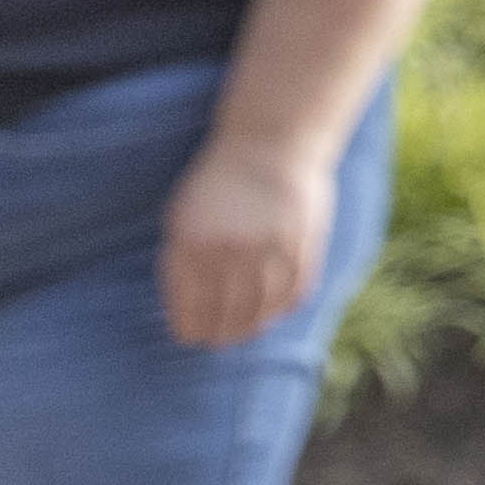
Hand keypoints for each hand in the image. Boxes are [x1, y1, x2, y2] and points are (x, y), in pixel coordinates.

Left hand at [160, 131, 337, 348]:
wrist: (271, 143)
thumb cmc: (217, 181)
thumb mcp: (182, 216)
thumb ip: (181, 261)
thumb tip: (185, 307)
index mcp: (192, 246)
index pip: (190, 309)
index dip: (189, 328)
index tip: (189, 335)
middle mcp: (231, 252)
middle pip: (226, 316)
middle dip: (218, 334)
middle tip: (216, 341)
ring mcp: (270, 250)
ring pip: (261, 310)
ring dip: (250, 327)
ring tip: (243, 333)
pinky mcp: (303, 246)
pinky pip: (292, 292)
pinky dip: (281, 310)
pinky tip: (270, 313)